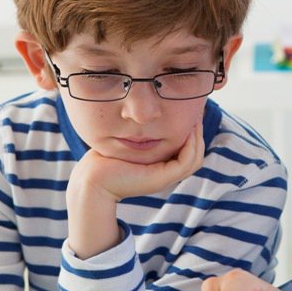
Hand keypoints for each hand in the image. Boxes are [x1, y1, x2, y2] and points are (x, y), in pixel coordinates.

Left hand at [66, 124, 204, 258]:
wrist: (93, 178)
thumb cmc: (106, 158)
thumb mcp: (129, 142)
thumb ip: (141, 133)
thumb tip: (144, 114)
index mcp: (161, 167)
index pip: (187, 151)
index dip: (192, 133)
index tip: (189, 112)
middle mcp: (167, 174)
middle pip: (196, 154)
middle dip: (198, 132)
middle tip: (197, 112)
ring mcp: (166, 178)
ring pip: (196, 158)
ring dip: (198, 137)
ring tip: (195, 119)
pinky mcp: (162, 178)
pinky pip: (188, 160)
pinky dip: (191, 145)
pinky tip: (187, 129)